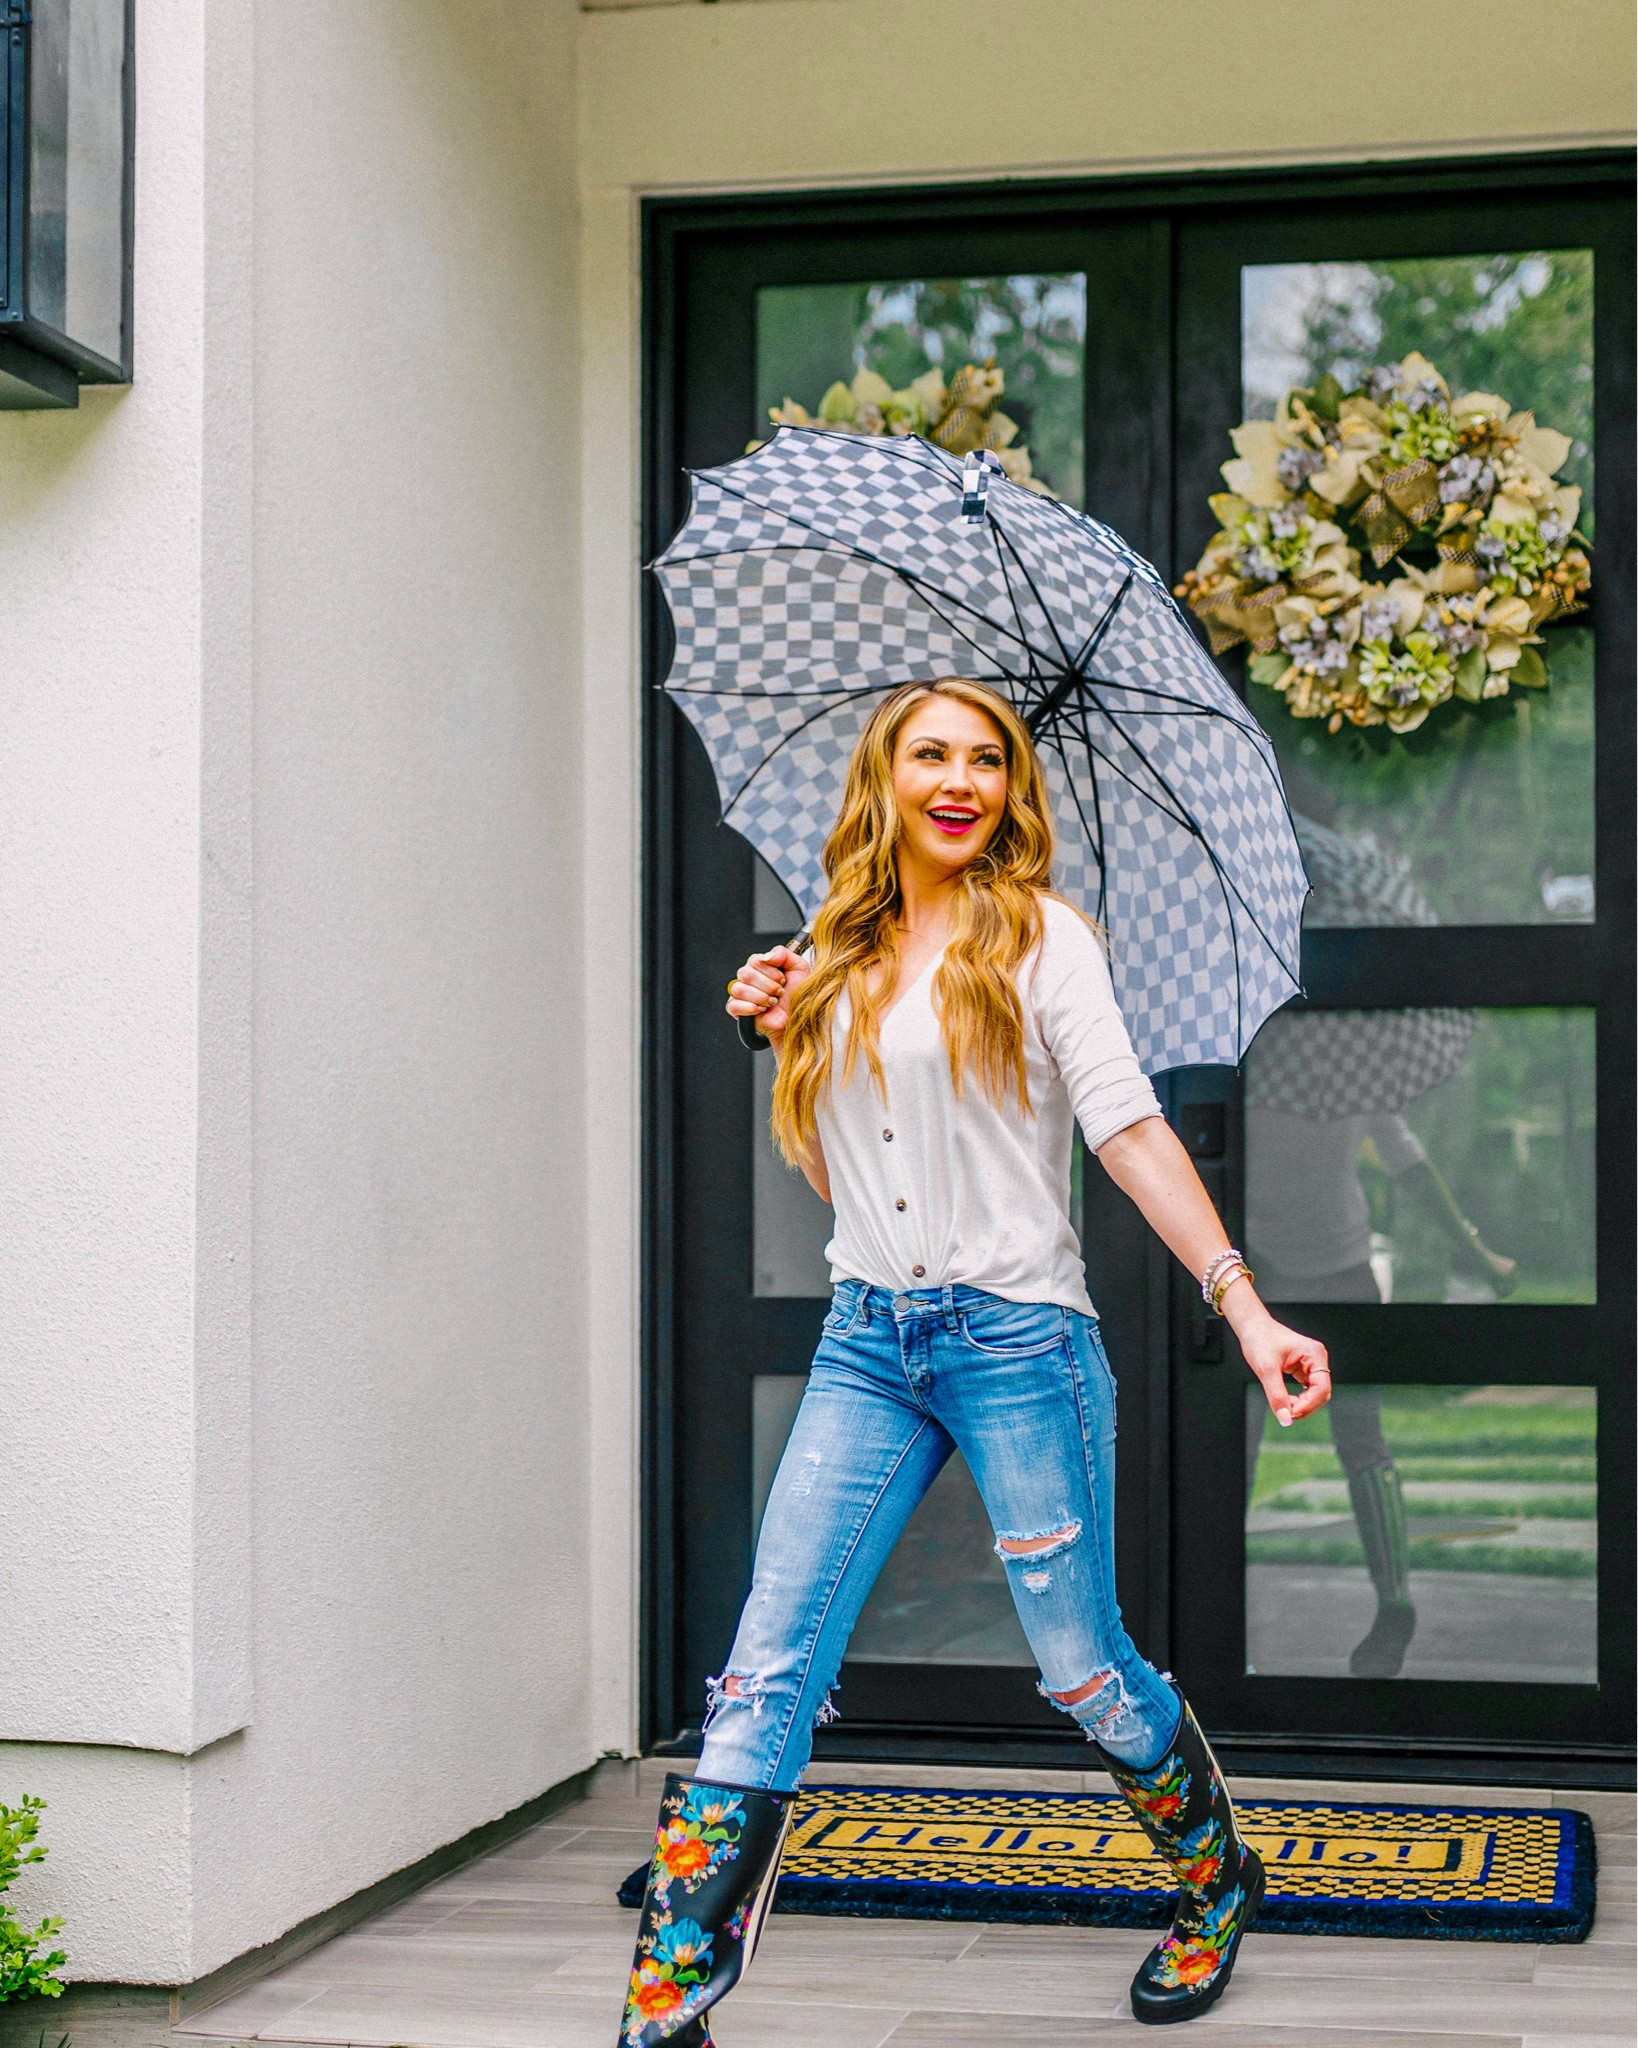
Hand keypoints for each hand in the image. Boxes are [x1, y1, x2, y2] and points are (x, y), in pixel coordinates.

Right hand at [726, 946, 810, 1049]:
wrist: (798, 1019)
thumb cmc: (798, 996)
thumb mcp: (799, 968)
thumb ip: (784, 954)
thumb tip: (766, 956)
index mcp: (761, 967)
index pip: (755, 960)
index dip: (770, 971)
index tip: (783, 980)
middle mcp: (749, 978)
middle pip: (745, 973)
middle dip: (768, 985)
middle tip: (780, 993)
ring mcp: (742, 994)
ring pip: (739, 989)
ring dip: (760, 997)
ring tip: (772, 1003)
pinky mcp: (737, 1010)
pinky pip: (732, 1005)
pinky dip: (749, 1007)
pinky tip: (761, 1010)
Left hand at [1221, 1281, 1330, 1427]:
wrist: (1251, 1326)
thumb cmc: (1259, 1338)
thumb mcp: (1266, 1369)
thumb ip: (1276, 1395)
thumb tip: (1285, 1418)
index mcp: (1314, 1354)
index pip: (1322, 1388)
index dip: (1308, 1405)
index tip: (1291, 1413)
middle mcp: (1316, 1359)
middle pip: (1321, 1393)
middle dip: (1305, 1406)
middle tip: (1285, 1411)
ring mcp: (1311, 1364)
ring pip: (1314, 1394)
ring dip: (1301, 1403)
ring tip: (1283, 1405)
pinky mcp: (1303, 1369)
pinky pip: (1306, 1390)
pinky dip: (1298, 1398)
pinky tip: (1286, 1400)